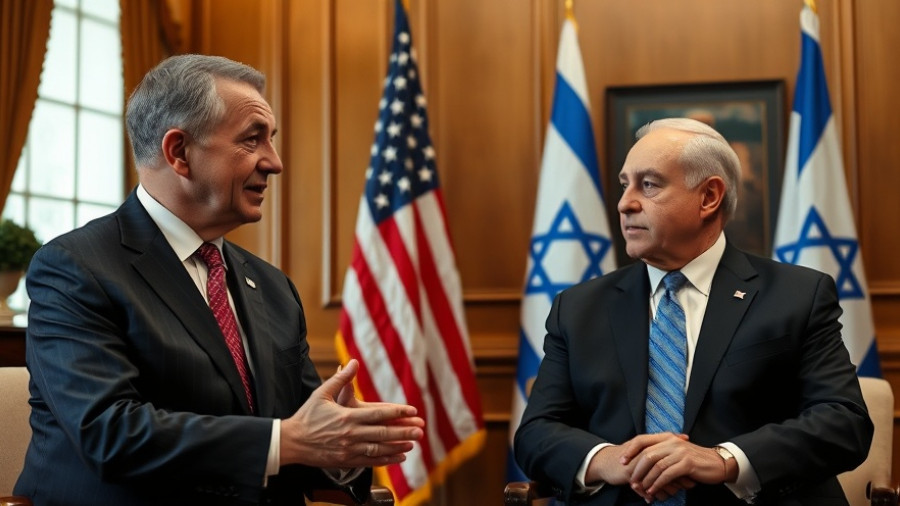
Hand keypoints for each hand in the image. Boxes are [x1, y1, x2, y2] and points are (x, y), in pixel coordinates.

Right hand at [280, 359, 424, 467]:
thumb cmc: (307, 416)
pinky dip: (387, 460)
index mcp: (347, 416)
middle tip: (420, 430)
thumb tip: (353, 362)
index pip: (379, 414)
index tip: (412, 410)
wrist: (292, 441)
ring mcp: (349, 449)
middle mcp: (351, 434)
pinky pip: (371, 461)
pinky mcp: (346, 461)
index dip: (397, 412)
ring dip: (398, 446)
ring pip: (380, 449)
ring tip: (413, 444)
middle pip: (383, 433)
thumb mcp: (322, 393)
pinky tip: (398, 457)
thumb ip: (341, 379)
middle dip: (404, 431)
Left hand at [621, 433, 722, 501]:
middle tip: (631, 481)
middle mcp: (672, 442)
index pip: (642, 439)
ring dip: (646, 479)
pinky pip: (667, 474)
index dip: (630, 450)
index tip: (621, 461)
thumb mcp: (676, 452)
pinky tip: (653, 491)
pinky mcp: (687, 463)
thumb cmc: (694, 460)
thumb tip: (641, 464)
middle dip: (636, 469)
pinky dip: (658, 484)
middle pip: (646, 454)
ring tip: (641, 489)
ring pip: (656, 465)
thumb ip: (661, 453)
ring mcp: (680, 452)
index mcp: (667, 437)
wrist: (718, 463)